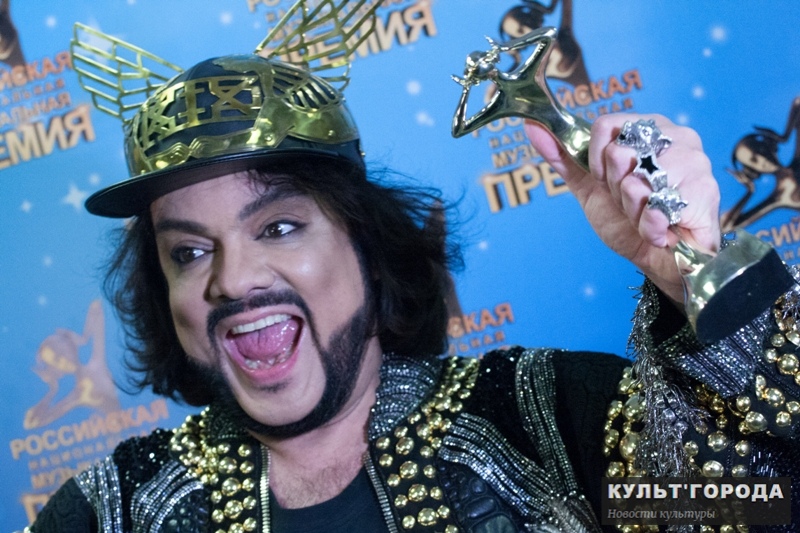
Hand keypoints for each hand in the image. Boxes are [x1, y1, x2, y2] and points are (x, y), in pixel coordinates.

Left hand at [525, 113, 720, 304]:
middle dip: (615, 187)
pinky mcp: (705, 190)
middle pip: (618, 151)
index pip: (606, 124)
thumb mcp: (591, 187)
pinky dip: (649, 225)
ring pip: (636, 179)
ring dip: (633, 208)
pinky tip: (660, 229)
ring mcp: (695, 161)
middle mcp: (677, 137)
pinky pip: (656, 204)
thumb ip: (565, 157)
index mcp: (649, 128)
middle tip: (632, 201)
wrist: (660, 260)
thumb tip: (532, 127)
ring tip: (647, 215)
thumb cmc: (630, 221)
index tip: (603, 179)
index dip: (595, 158)